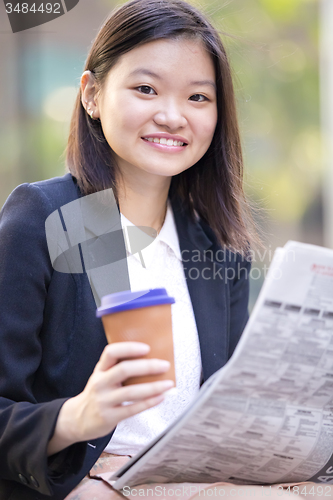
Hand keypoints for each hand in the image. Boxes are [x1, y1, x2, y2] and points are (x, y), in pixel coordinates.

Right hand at [47, 342, 172, 455]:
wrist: (78, 419)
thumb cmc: (98, 393)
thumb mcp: (102, 376)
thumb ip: (119, 367)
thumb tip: (152, 359)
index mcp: (100, 369)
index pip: (111, 352)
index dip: (129, 348)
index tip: (146, 348)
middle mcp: (100, 383)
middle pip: (123, 370)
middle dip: (147, 366)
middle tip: (164, 365)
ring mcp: (104, 400)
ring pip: (131, 392)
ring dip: (153, 387)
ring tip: (168, 384)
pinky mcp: (109, 417)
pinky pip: (132, 409)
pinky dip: (149, 403)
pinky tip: (161, 397)